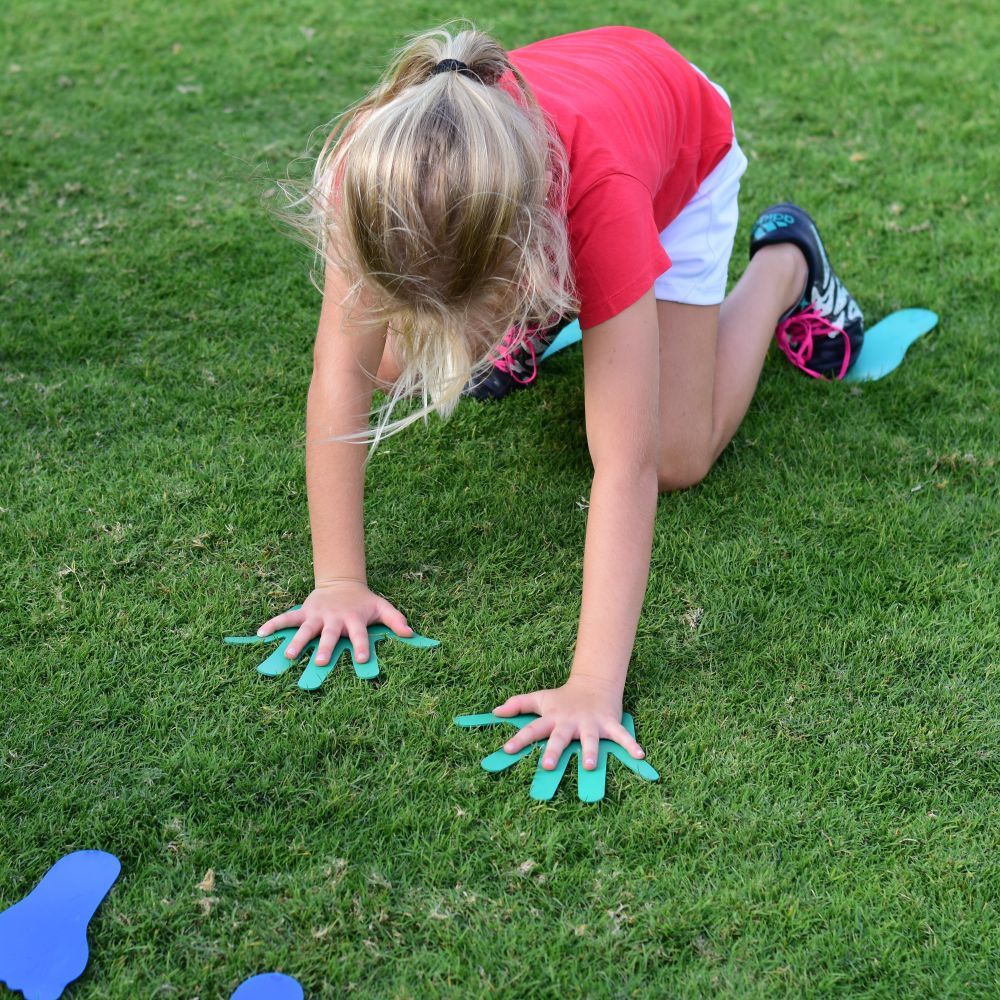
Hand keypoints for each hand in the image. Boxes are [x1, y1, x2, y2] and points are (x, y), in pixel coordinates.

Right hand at [256, 581, 411, 665]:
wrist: (342, 583)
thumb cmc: (363, 602)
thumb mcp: (381, 607)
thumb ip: (396, 620)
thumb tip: (411, 633)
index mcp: (354, 619)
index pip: (359, 634)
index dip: (361, 646)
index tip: (361, 659)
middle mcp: (334, 619)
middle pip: (330, 635)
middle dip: (325, 648)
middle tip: (319, 662)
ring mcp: (317, 615)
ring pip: (306, 629)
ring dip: (297, 641)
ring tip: (288, 655)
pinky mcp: (304, 612)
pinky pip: (286, 618)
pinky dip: (273, 624)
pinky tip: (260, 633)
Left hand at [493, 674, 644, 770]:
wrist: (594, 683)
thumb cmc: (563, 697)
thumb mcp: (540, 699)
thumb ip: (518, 705)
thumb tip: (494, 712)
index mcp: (552, 718)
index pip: (532, 729)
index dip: (519, 739)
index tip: (506, 749)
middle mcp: (570, 722)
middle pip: (560, 737)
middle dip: (553, 751)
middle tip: (546, 765)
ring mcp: (590, 723)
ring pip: (590, 739)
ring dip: (590, 752)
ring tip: (590, 766)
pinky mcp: (609, 723)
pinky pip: (621, 735)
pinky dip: (631, 744)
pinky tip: (640, 755)